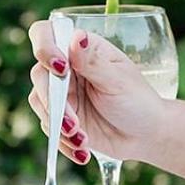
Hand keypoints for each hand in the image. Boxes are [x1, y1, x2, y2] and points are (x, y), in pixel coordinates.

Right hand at [27, 21, 169, 164]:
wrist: (145, 135)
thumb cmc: (137, 101)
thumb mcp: (118, 80)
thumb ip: (93, 62)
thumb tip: (77, 36)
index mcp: (82, 49)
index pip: (46, 34)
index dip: (44, 47)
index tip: (60, 68)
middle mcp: (66, 68)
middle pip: (40, 74)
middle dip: (54, 102)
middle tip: (74, 123)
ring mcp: (61, 93)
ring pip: (40, 103)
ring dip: (59, 125)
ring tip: (82, 139)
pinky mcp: (60, 117)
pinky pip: (48, 127)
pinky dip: (63, 142)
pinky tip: (82, 150)